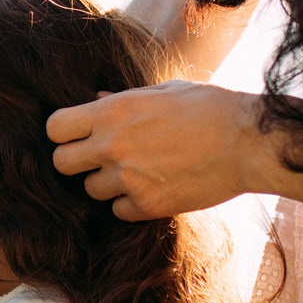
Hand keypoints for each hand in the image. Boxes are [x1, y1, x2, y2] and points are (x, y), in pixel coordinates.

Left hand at [47, 80, 267, 220]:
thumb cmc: (208, 107)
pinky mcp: (149, 206)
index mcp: (112, 112)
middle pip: (61, 164)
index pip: (55, 128)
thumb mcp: (162, 92)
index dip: (63, 132)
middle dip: (76, 161)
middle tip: (99, 158)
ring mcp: (129, 179)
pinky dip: (130, 204)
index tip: (78, 134)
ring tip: (136, 171)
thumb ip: (122, 100)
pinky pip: (119, 211)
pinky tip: (152, 188)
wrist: (247, 142)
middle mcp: (113, 146)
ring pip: (91, 190)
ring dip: (107, 184)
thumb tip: (94, 102)